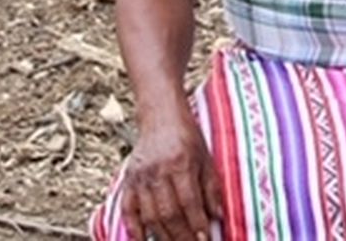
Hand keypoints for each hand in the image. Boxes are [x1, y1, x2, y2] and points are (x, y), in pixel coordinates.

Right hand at [119, 107, 221, 240]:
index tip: (205, 240)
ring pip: (149, 216)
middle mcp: (158, 170)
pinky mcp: (128, 180)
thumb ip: (212, 189)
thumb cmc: (187, 138)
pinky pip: (128, 209)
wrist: (160, 117)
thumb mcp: (206, 159)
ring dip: (163, 237)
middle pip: (168, 213)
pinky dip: (134, 229)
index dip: (197, 224)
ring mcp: (140, 176)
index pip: (188, 201)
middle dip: (182, 237)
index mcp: (180, 162)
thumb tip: (218, 217)